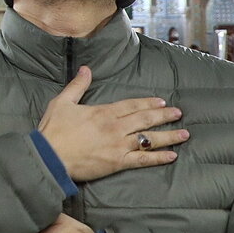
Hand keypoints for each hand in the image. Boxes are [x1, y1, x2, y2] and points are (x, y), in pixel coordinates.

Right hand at [37, 66, 187, 181]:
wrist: (49, 157)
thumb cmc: (53, 130)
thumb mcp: (62, 102)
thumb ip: (77, 85)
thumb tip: (86, 69)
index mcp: (103, 112)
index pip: (131, 105)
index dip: (148, 103)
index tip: (161, 101)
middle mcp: (115, 127)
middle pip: (145, 119)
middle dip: (163, 115)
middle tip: (178, 113)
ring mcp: (118, 146)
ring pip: (149, 139)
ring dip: (168, 136)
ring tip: (184, 134)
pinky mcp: (117, 163)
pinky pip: (142, 160)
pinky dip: (158, 158)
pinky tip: (171, 156)